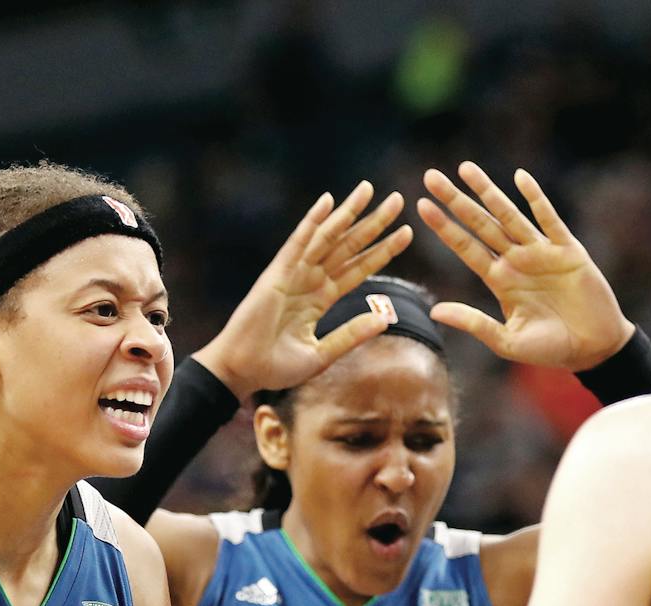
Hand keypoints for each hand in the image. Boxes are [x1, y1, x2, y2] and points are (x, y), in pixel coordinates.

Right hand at [194, 182, 413, 398]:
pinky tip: (328, 201)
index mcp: (321, 299)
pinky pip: (298, 243)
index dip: (382, 250)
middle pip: (349, 247)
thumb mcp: (323, 354)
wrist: (243, 371)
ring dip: (348, 213)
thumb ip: (351, 335)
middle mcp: (310, 281)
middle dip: (373, 224)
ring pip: (327, 238)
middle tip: (398, 200)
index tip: (407, 232)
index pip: (358, 269)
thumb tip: (383, 318)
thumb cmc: (276, 367)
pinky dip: (312, 222)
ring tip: (369, 189)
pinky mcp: (277, 274)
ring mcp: (294, 275)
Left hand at [418, 161, 634, 370]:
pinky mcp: (567, 250)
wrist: (593, 348)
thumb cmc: (550, 349)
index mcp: (500, 281)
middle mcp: (516, 261)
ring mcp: (541, 252)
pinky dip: (535, 199)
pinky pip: (549, 220)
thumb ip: (474, 323)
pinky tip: (519, 178)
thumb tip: (434, 310)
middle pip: (480, 224)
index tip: (421, 206)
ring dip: (487, 192)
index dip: (444, 228)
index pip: (466, 248)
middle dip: (456, 201)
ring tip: (465, 168)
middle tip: (431, 176)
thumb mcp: (506, 340)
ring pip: (508, 215)